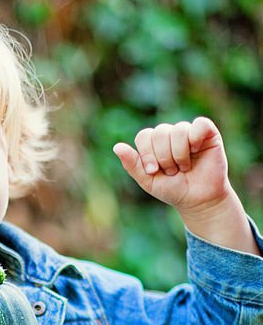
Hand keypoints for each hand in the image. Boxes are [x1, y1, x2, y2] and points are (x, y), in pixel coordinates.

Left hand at [113, 117, 231, 216]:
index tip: (153, 171)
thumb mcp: (148, 181)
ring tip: (184, 167)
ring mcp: (189, 132)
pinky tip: (196, 151)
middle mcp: (170, 135)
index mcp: (154, 144)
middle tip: (172, 172)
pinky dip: (195, 139)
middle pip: (159, 132)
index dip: (146, 154)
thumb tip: (117, 146)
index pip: (144, 136)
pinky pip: (200, 124)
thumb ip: (132, 165)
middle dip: (163, 157)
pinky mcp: (208, 133)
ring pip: (178, 130)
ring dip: (179, 154)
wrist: (198, 200)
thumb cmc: (173, 189)